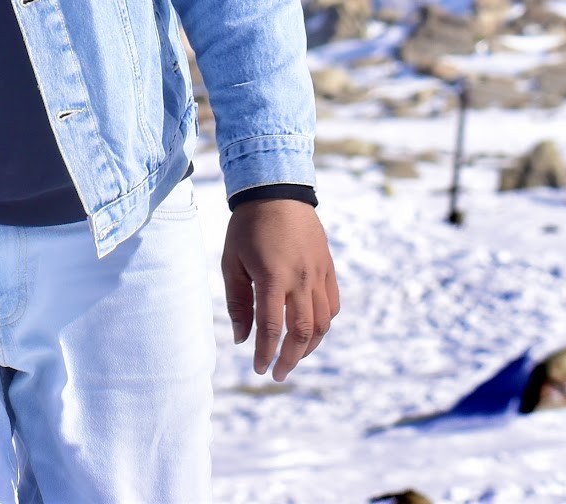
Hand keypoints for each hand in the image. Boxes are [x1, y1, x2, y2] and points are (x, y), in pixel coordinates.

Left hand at [222, 199, 338, 379]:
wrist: (276, 191)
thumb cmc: (247, 227)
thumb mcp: (231, 262)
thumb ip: (237, 302)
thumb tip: (241, 339)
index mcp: (273, 277)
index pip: (272, 328)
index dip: (266, 354)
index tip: (260, 369)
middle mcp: (301, 279)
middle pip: (302, 333)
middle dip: (290, 359)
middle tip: (278, 374)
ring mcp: (319, 273)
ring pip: (323, 323)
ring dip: (309, 346)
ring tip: (293, 356)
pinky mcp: (328, 267)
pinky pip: (333, 305)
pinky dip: (324, 324)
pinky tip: (310, 330)